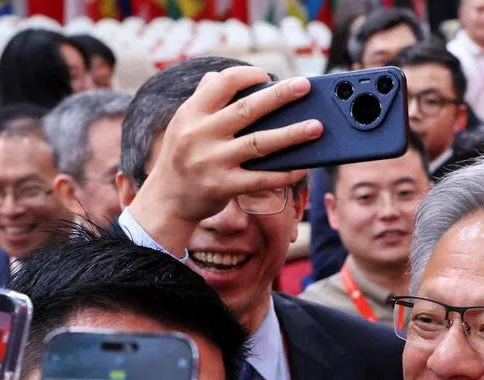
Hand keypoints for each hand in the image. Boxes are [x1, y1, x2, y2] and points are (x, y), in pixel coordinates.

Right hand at [127, 67, 321, 253]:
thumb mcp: (184, 124)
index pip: (222, 83)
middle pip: (247, 109)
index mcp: (191, 113)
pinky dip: (285, 173)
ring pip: (260, 143)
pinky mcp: (223, 186)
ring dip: (292, 135)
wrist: (166, 200)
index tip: (268, 75)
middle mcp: (201, 134)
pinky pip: (261, 179)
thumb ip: (203, 101)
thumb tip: (220, 76)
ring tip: (316, 127)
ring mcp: (213, 161)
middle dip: (279, 96)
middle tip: (305, 86)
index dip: (248, 75)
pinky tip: (304, 166)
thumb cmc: (183, 157)